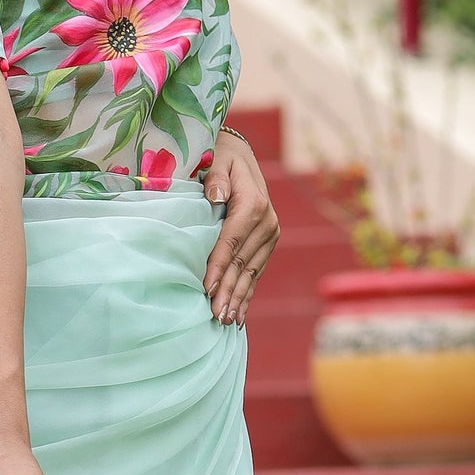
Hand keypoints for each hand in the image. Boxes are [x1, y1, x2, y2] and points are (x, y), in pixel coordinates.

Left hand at [202, 132, 279, 327]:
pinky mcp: (267, 242)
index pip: (231, 242)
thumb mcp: (215, 158)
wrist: (237, 153)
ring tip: (225, 321)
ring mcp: (269, 234)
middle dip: (228, 291)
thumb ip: (215, 177)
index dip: (217, 267)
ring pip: (250, 272)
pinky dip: (246, 293)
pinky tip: (238, 314)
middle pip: (242, 263)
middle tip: (215, 316)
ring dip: (238, 298)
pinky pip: (255, 271)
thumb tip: (214, 198)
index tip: (205, 289)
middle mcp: (267, 222)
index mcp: (253, 204)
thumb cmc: (218, 155)